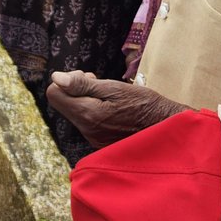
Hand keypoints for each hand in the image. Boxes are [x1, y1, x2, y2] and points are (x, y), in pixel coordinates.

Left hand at [46, 70, 191, 147]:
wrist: (166, 129)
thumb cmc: (143, 104)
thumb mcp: (113, 88)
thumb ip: (82, 85)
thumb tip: (56, 78)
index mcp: (87, 114)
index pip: (54, 94)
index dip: (66, 81)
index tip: (86, 77)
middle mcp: (87, 130)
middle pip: (63, 103)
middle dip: (75, 90)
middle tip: (97, 83)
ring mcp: (93, 139)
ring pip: (76, 112)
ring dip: (86, 100)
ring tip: (109, 97)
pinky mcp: (101, 143)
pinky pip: (87, 122)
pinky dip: (94, 111)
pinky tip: (113, 109)